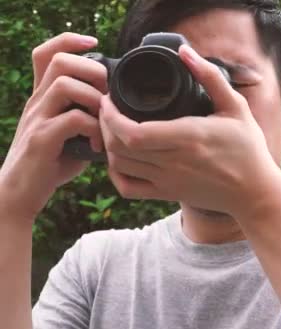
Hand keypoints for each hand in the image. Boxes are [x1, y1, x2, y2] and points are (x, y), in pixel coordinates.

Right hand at [0, 32, 106, 219]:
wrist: (20, 193)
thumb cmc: (50, 163)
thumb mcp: (70, 134)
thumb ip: (88, 118)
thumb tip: (119, 111)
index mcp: (44, 97)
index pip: (47, 54)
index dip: (69, 41)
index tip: (94, 43)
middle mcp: (38, 102)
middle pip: (59, 61)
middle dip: (92, 69)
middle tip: (107, 93)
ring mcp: (38, 119)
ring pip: (64, 84)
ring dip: (93, 98)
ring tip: (104, 118)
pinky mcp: (42, 139)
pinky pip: (72, 119)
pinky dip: (92, 128)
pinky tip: (97, 145)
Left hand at [99, 45, 280, 219]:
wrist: (255, 191)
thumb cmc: (248, 148)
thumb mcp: (235, 107)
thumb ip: (210, 77)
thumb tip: (185, 52)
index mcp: (188, 137)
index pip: (133, 132)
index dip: (111, 116)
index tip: (109, 99)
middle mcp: (173, 162)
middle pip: (119, 147)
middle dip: (103, 125)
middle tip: (107, 108)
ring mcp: (168, 181)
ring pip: (119, 165)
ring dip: (107, 145)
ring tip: (112, 127)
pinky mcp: (167, 193)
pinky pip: (128, 188)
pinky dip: (115, 173)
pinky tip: (120, 158)